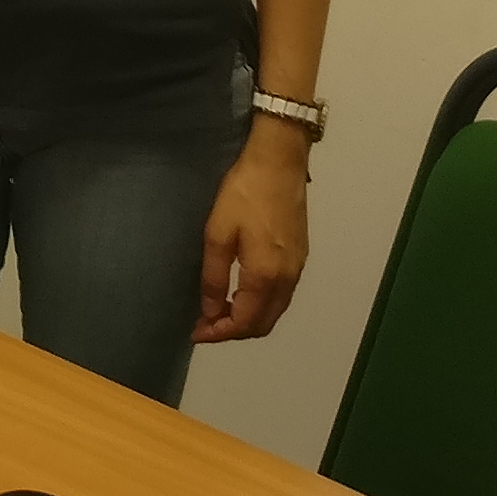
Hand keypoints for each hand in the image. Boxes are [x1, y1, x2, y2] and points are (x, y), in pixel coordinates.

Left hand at [196, 126, 308, 340]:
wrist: (279, 162)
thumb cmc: (244, 193)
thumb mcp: (218, 233)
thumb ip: (215, 277)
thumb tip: (210, 310)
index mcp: (265, 275)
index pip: (244, 322)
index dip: (219, 333)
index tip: (196, 332)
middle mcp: (287, 279)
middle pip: (263, 324)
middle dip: (234, 331)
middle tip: (205, 325)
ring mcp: (297, 268)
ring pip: (275, 311)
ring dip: (249, 319)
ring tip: (219, 311)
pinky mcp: (300, 256)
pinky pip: (282, 296)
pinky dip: (262, 305)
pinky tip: (241, 293)